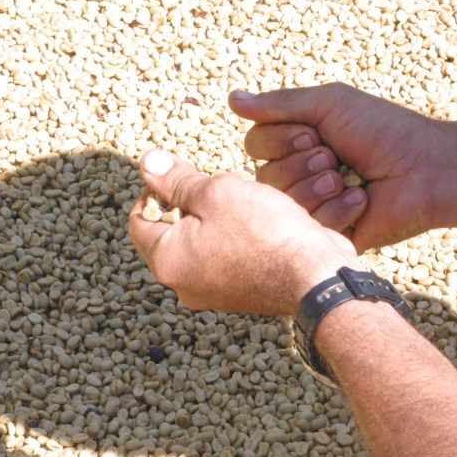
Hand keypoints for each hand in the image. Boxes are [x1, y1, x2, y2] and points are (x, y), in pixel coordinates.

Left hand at [129, 149, 358, 316]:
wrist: (316, 277)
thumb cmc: (265, 232)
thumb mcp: (216, 192)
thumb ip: (178, 179)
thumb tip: (147, 162)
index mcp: (166, 260)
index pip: (139, 220)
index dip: (153, 189)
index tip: (178, 172)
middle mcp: (183, 284)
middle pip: (169, 233)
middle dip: (187, 204)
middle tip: (214, 184)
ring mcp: (212, 293)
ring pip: (199, 244)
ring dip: (213, 219)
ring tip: (240, 202)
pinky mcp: (239, 294)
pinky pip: (224, 258)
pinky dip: (233, 238)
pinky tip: (257, 223)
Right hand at [229, 84, 450, 250]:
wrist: (425, 169)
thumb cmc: (384, 131)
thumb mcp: (330, 104)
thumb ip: (280, 104)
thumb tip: (232, 98)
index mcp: (296, 145)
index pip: (255, 144)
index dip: (281, 140)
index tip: (316, 134)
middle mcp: (299, 176)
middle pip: (263, 177)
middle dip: (301, 164)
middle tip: (335, 158)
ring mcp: (311, 209)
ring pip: (280, 204)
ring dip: (317, 186)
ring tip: (348, 180)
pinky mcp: (327, 237)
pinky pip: (307, 227)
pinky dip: (337, 210)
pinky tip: (361, 201)